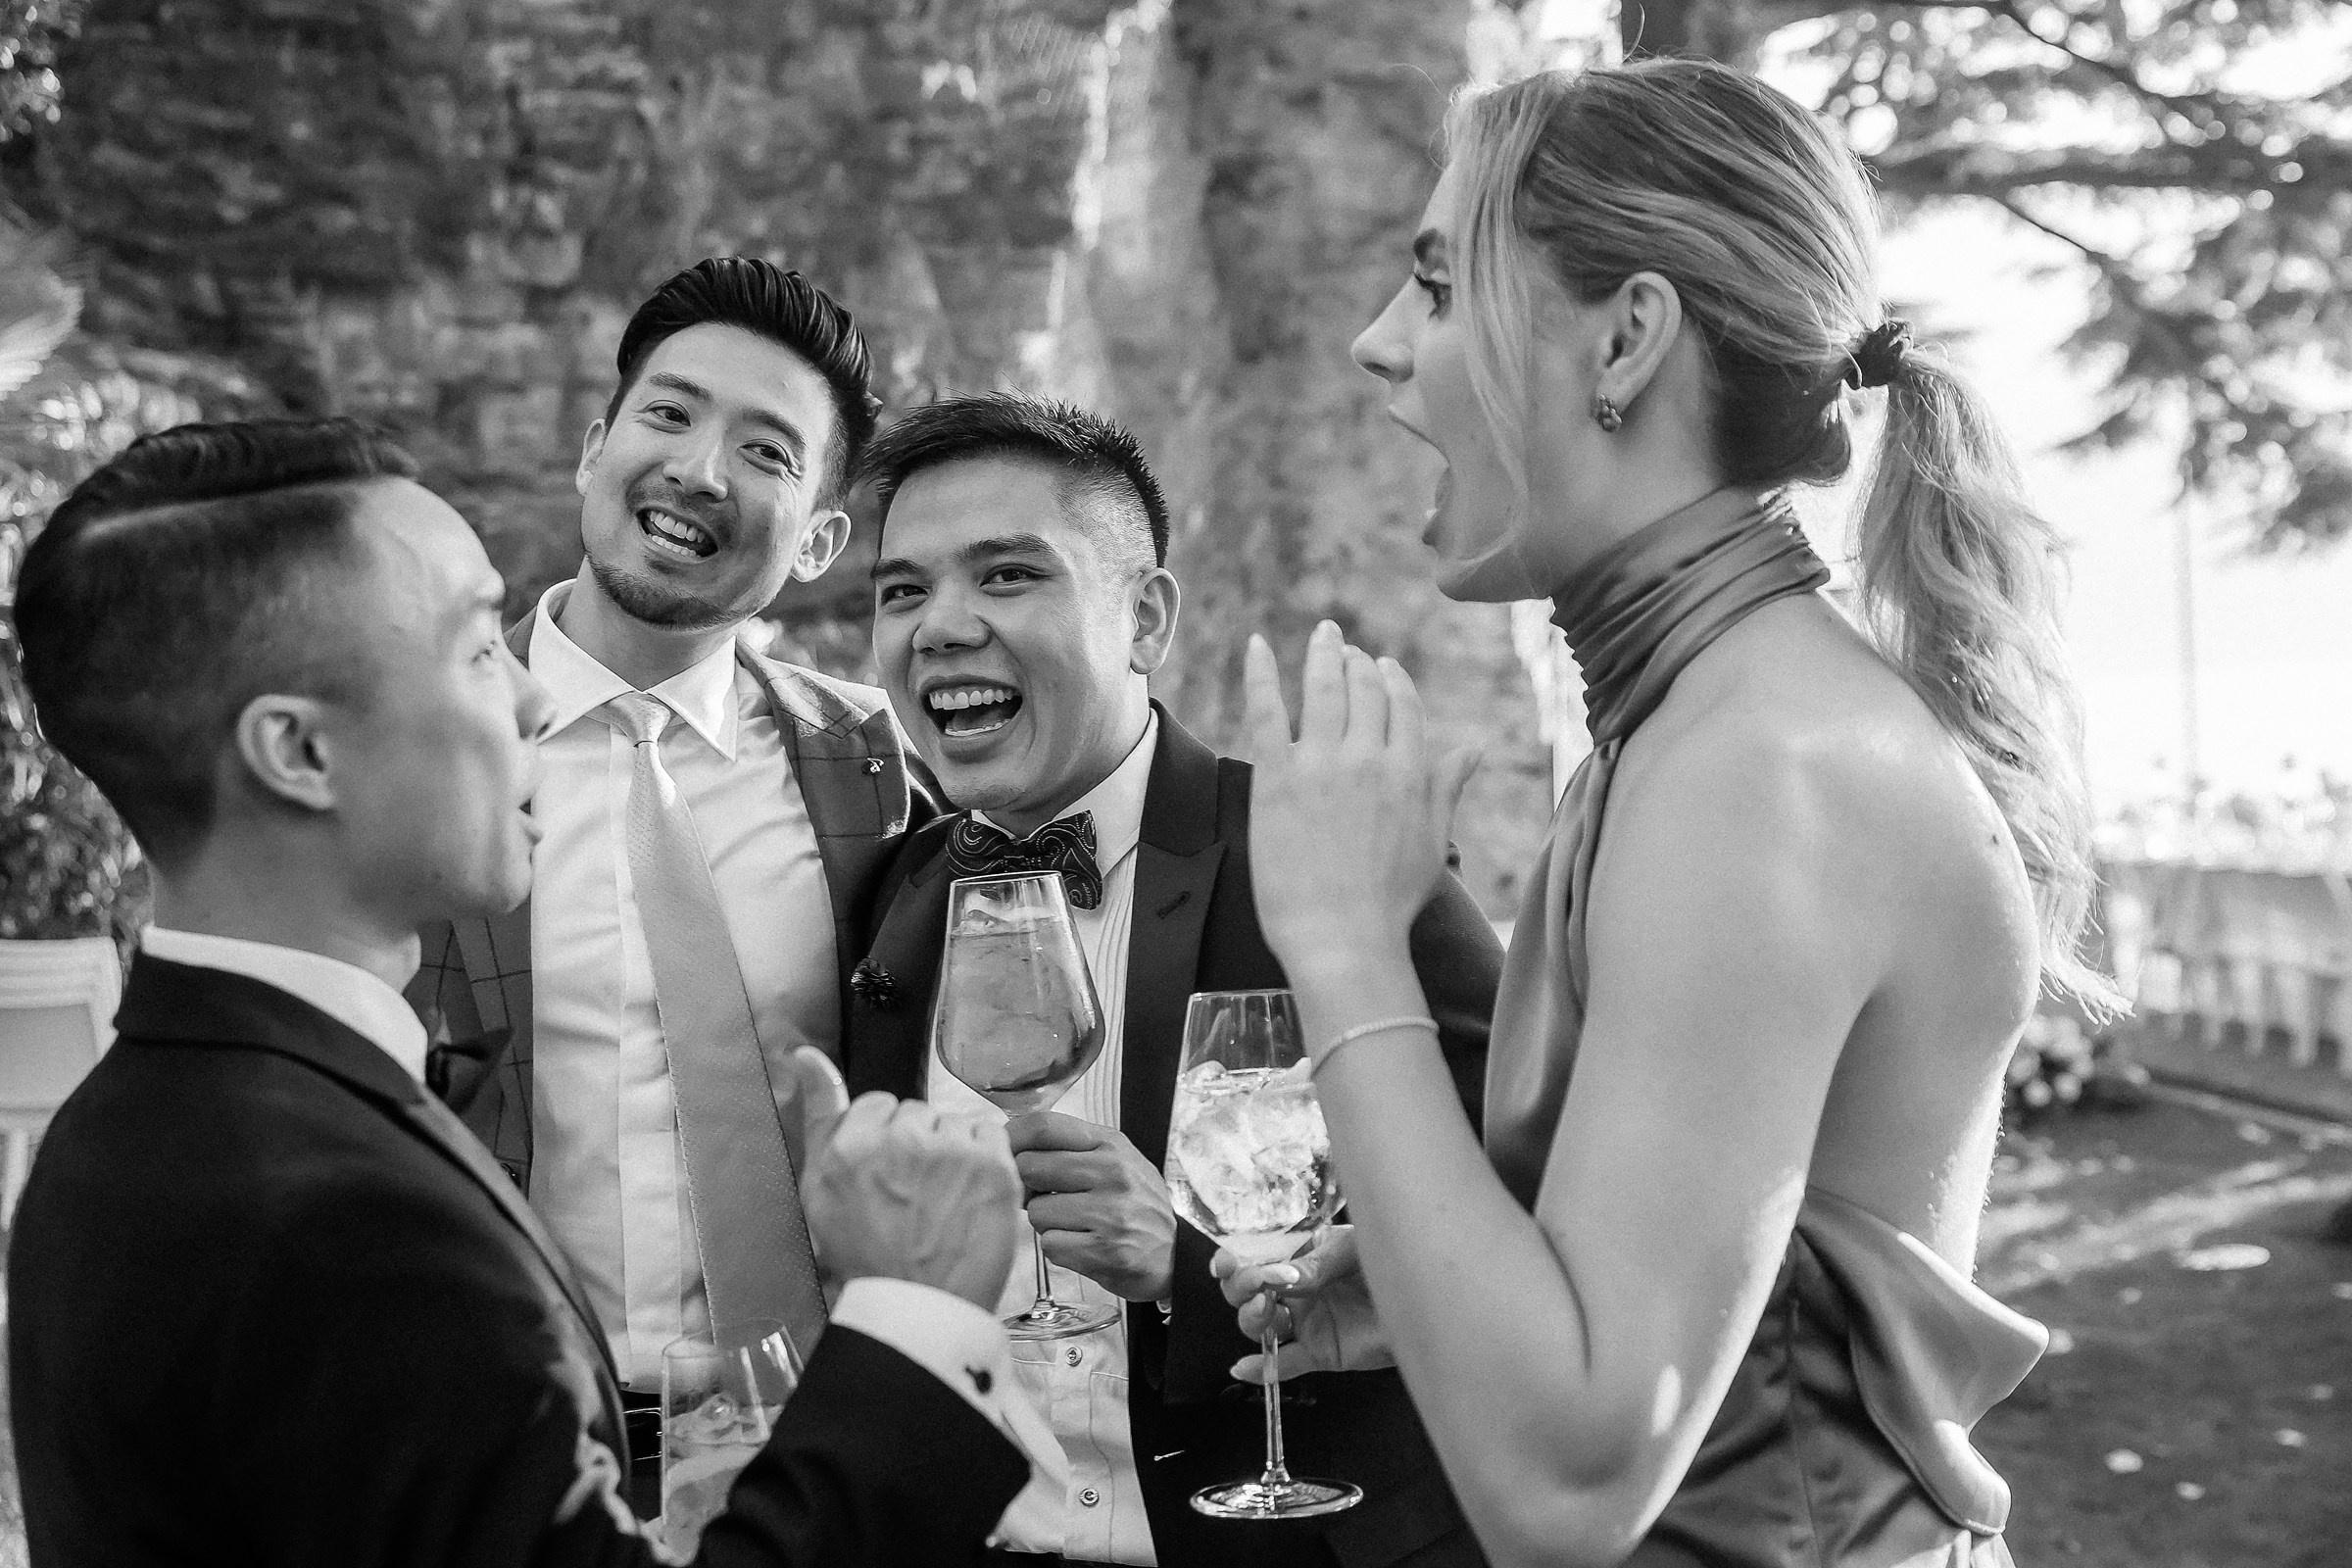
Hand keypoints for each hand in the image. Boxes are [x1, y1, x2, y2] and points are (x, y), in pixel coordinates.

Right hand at [792, 1049, 1023, 1310]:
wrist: (920, 1310)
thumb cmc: (866, 1256)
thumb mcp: (820, 1191)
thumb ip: (818, 1115)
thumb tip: (805, 1053)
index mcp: (849, 1147)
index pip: (878, 1105)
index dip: (885, 1140)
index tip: (889, 1177)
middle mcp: (900, 1140)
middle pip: (917, 1113)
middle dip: (918, 1144)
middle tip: (916, 1195)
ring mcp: (951, 1151)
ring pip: (953, 1122)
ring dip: (952, 1150)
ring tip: (945, 1199)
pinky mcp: (994, 1165)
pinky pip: (989, 1132)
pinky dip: (985, 1156)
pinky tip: (971, 1192)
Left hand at [1007, 1111, 1176, 1302]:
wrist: (1178, 1256)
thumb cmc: (1140, 1207)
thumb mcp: (1118, 1162)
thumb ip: (1072, 1150)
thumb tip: (1012, 1146)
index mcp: (1111, 1144)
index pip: (1044, 1126)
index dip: (1012, 1138)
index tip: (1001, 1151)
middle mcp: (1112, 1173)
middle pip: (1030, 1167)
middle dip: (1027, 1187)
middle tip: (1045, 1198)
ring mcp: (1109, 1212)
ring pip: (1037, 1212)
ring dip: (1047, 1223)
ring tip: (1075, 1226)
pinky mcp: (1103, 1250)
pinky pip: (1050, 1245)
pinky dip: (1059, 1249)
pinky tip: (1083, 1246)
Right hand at [1212, 1225, 1393, 1383]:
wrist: (1428, 1297)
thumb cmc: (1390, 1259)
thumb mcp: (1351, 1249)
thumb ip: (1315, 1265)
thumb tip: (1278, 1277)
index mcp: (1300, 1256)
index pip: (1256, 1258)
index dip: (1234, 1263)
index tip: (1225, 1263)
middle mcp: (1297, 1290)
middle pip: (1248, 1294)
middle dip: (1240, 1289)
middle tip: (1255, 1285)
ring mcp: (1307, 1322)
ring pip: (1261, 1326)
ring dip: (1252, 1318)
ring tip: (1265, 1308)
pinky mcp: (1321, 1352)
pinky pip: (1286, 1364)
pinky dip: (1264, 1368)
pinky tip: (1244, 1368)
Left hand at [1243, 622, 1478, 984]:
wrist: (1342, 936)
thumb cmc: (1390, 900)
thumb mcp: (1433, 841)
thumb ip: (1447, 786)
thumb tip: (1474, 747)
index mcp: (1410, 771)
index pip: (1403, 705)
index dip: (1393, 680)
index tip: (1382, 667)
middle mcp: (1369, 757)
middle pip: (1364, 690)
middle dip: (1357, 663)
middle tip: (1345, 648)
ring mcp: (1320, 763)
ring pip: (1322, 688)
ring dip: (1323, 654)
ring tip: (1323, 635)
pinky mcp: (1276, 776)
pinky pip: (1266, 708)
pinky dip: (1261, 672)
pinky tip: (1257, 644)